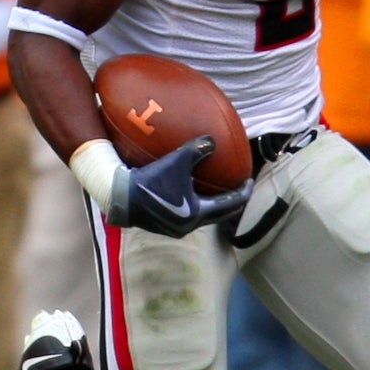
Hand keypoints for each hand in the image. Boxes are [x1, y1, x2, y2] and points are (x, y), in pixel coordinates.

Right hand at [108, 135, 252, 237]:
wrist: (119, 196)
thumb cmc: (149, 179)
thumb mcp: (175, 161)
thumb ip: (196, 150)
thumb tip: (213, 140)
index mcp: (197, 213)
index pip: (230, 205)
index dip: (243, 192)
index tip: (250, 182)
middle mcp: (189, 226)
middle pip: (220, 215)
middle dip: (232, 202)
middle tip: (240, 188)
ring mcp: (176, 229)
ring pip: (203, 218)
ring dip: (214, 207)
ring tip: (218, 193)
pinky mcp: (164, 227)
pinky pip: (189, 218)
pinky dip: (197, 208)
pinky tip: (192, 196)